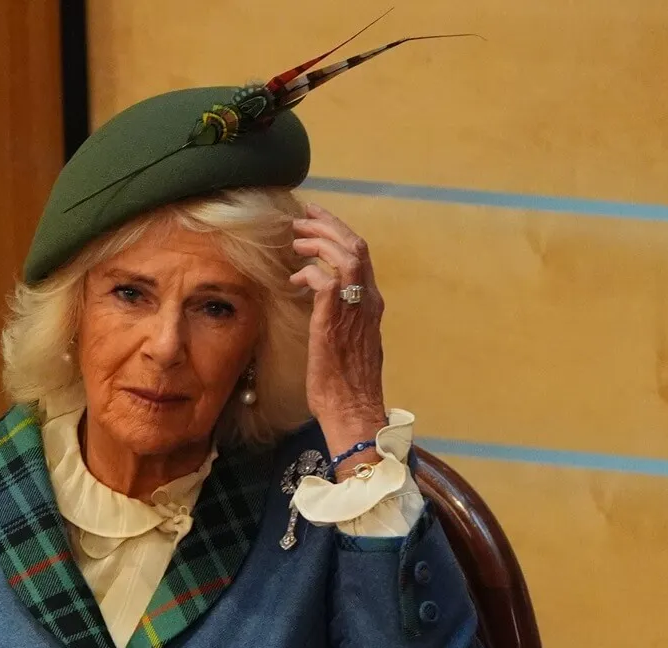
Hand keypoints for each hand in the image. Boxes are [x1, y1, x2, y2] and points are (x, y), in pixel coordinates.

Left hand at [289, 203, 386, 457]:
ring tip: (297, 239)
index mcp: (371, 305)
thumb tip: (321, 299)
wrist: (353, 410)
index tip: (317, 222)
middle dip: (329, 225)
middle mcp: (368, 302)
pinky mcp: (334, 321)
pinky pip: (325, 281)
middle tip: (304, 217)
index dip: (339, 233)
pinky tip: (295, 277)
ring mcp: (354, 310)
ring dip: (319, 241)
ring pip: (346, 255)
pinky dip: (310, 272)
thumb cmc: (346, 384)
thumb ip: (341, 316)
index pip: (360, 255)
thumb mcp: (348, 342)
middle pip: (356, 246)